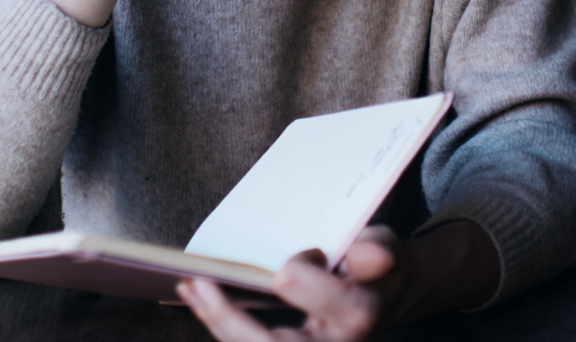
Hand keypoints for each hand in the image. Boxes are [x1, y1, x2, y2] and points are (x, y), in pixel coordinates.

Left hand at [179, 227, 402, 341]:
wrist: (383, 297)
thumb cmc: (377, 268)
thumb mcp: (386, 250)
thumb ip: (377, 252)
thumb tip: (362, 256)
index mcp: (357, 315)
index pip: (315, 297)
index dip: (299, 272)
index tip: (299, 257)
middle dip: (228, 318)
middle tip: (196, 285)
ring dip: (217, 322)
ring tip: (189, 289)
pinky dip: (223, 325)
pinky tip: (200, 299)